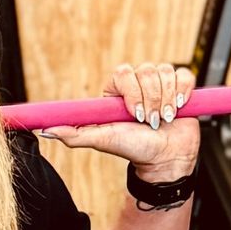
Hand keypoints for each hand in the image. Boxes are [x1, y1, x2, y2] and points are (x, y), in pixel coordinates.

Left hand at [40, 61, 198, 182]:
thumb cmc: (134, 149)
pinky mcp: (180, 85)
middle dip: (151, 100)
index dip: (133, 92)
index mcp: (117, 90)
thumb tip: (46, 131)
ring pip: (166, 72)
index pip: (123, 73)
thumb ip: (75, 134)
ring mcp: (160, 82)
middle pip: (147, 71)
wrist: (165, 159)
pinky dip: (183, 92)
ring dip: (167, 101)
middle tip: (150, 122)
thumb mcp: (103, 140)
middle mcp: (138, 83)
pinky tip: (179, 108)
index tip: (135, 115)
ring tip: (164, 119)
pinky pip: (184, 75)